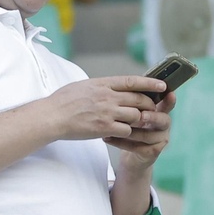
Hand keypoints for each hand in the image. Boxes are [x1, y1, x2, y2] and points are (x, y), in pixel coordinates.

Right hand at [48, 76, 165, 142]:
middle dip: (149, 104)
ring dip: (138, 120)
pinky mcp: (104, 128)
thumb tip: (110, 86)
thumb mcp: (83, 86)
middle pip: (139, 99)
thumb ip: (100, 86)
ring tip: (136, 122)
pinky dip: (127, 132)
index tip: (162, 84)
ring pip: (136, 116)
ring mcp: (107, 113)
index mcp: (103, 84)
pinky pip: (126, 131)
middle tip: (152, 108)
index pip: (132, 81)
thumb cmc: (63, 101)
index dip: (150, 82)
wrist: (51, 117)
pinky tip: (122, 133)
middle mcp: (107, 97)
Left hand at [107, 89, 175, 167]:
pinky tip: (108, 138)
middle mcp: (163, 127)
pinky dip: (121, 142)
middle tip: (142, 115)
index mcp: (160, 112)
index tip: (170, 93)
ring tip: (117, 127)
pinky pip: (137, 147)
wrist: (130, 155)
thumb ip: (135, 101)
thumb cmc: (131, 129)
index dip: (170, 100)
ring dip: (131, 131)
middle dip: (152, 117)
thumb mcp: (134, 113)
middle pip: (163, 120)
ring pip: (148, 135)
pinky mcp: (151, 153)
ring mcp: (159, 141)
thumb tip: (127, 86)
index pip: (167, 105)